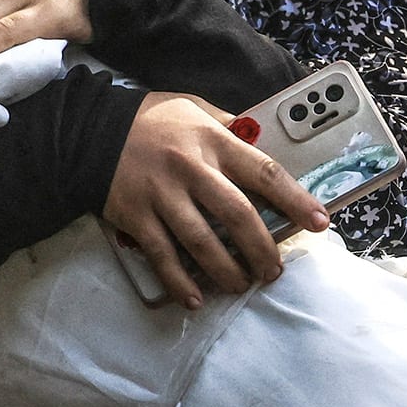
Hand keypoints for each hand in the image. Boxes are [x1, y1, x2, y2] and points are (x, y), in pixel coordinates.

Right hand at [104, 93, 328, 308]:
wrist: (88, 130)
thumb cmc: (151, 119)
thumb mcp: (195, 107)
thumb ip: (229, 126)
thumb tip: (262, 143)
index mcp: (212, 141)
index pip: (264, 172)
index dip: (295, 199)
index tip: (318, 222)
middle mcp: (190, 168)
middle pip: (237, 215)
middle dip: (262, 249)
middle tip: (274, 271)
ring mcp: (161, 194)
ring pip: (202, 242)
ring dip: (227, 271)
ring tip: (241, 285)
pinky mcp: (136, 216)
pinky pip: (162, 255)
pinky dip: (180, 281)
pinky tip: (195, 299)